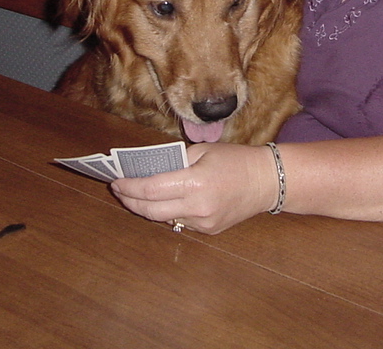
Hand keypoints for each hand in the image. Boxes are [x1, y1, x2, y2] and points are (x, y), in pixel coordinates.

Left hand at [111, 142, 279, 233]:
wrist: (267, 181)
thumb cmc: (236, 160)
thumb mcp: (203, 151)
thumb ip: (174, 160)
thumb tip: (147, 169)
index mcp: (195, 182)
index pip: (152, 189)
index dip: (130, 186)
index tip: (116, 180)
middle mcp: (198, 207)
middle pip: (151, 210)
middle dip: (131, 200)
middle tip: (119, 189)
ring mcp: (203, 222)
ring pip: (163, 218)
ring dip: (146, 207)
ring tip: (135, 195)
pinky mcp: (209, 230)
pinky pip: (180, 221)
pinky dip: (167, 211)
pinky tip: (163, 201)